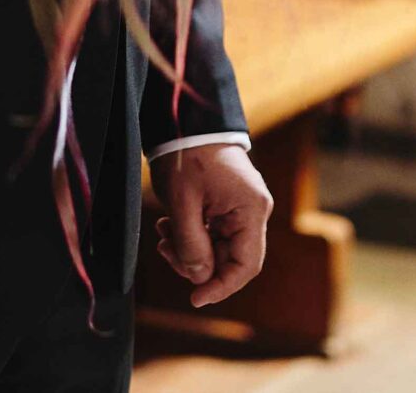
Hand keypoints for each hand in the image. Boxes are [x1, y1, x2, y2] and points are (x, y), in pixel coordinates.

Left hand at [153, 143, 272, 306]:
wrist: (183, 117)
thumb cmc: (186, 154)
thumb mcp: (183, 202)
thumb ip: (191, 244)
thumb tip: (199, 278)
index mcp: (251, 210)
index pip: (245, 265)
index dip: (220, 286)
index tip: (194, 298)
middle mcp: (252, 210)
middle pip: (230, 258)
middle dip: (196, 263)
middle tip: (165, 251)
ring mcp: (240, 206)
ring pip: (218, 246)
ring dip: (189, 248)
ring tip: (163, 235)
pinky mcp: (226, 201)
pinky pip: (212, 231)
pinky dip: (190, 234)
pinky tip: (169, 225)